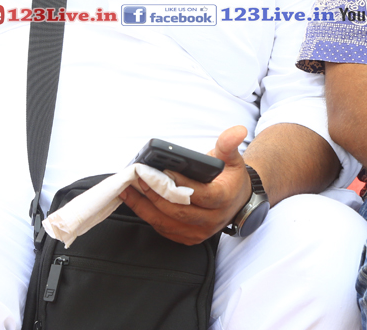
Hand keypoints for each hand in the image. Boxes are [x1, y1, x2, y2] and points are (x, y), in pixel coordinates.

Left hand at [119, 126, 252, 244]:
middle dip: (157, 194)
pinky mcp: (187, 237)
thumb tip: (237, 130)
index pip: (201, 195)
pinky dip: (147, 215)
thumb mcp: (232, 158)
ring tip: (130, 188)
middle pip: (180, 211)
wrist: (236, 201)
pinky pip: (163, 229)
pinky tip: (135, 200)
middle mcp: (212, 219)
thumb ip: (229, 144)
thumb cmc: (230, 178)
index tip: (165, 170)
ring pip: (167, 222)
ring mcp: (199, 232)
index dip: (182, 184)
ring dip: (145, 206)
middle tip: (140, 177)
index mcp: (223, 199)